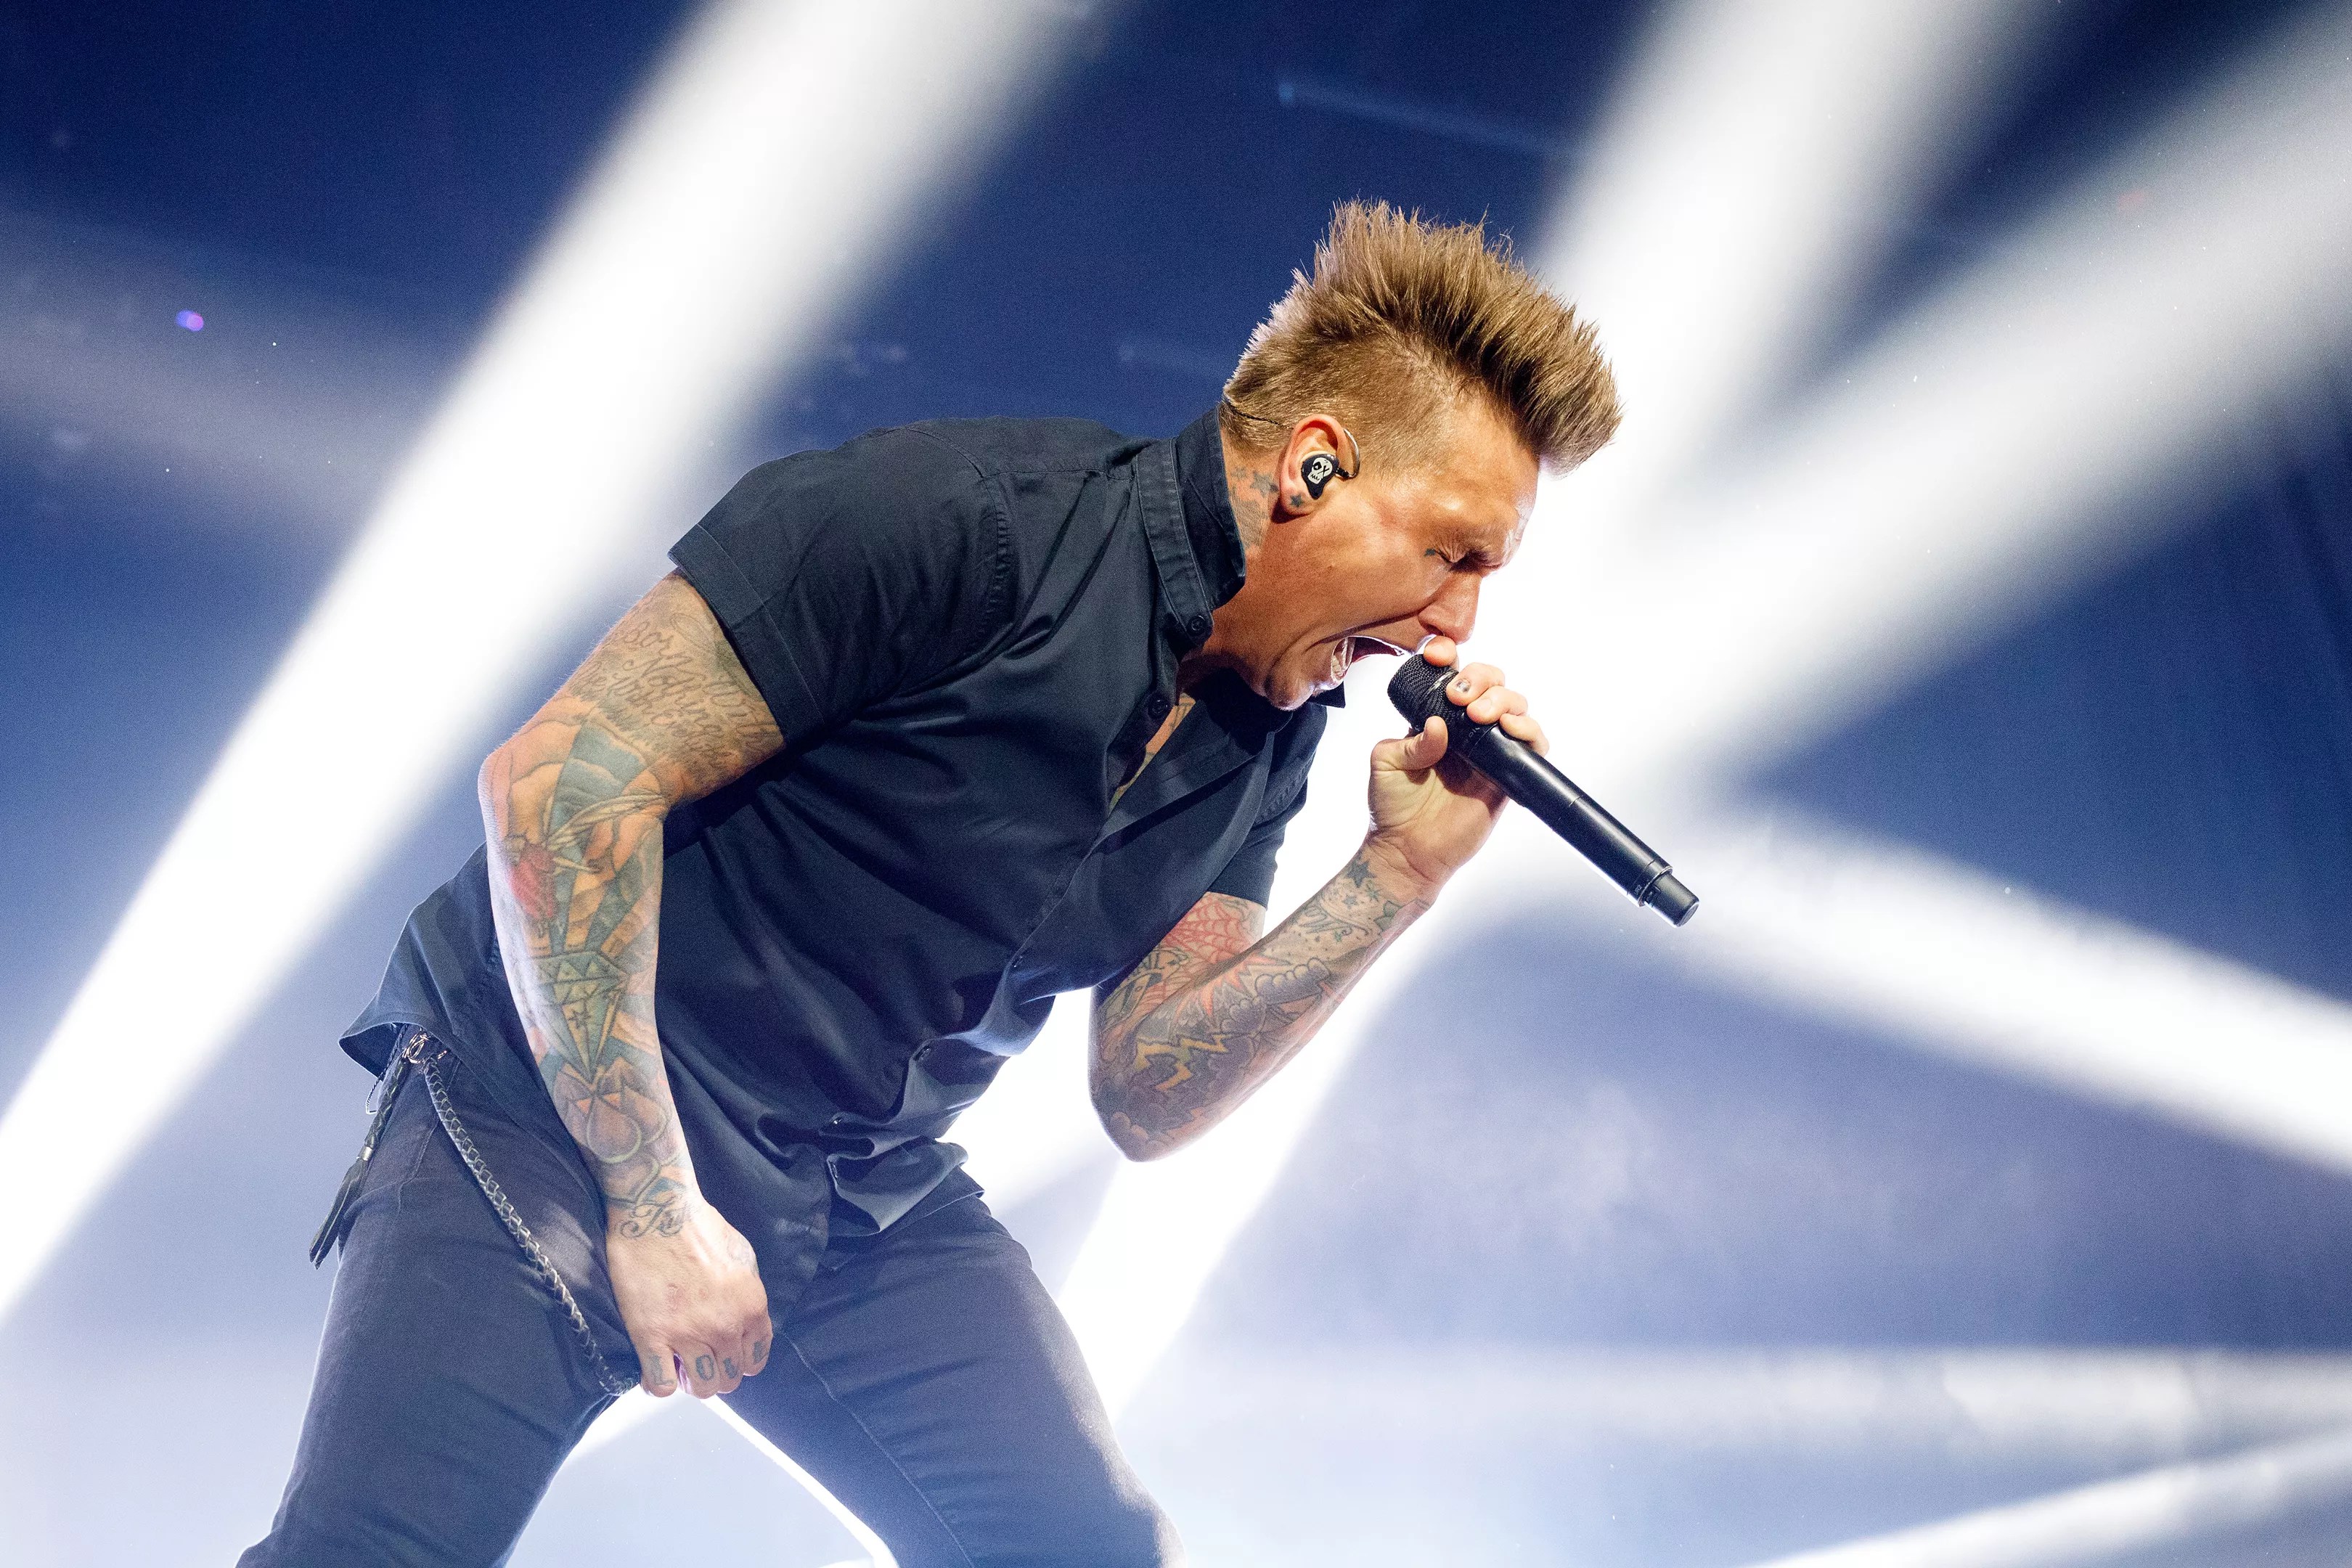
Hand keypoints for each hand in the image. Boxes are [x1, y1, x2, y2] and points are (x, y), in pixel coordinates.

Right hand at [605, 1196, 771, 1397]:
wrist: (659, 1212)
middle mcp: (726, 1327)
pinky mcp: (652, 1337)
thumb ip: (746, 1295)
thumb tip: (742, 1317)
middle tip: (697, 1359)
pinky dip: (658, 1384)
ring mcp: (689, 1335)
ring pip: (701, 1388)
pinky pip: (661, 1385)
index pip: (756, 1359)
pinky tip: (655, 1368)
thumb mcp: (743, 1258)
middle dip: (715, 1373)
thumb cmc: (701, 1227)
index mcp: (752, 1307)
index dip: (739, 1361)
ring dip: (690, 1382)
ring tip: (678, 1366)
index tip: (724, 1356)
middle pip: (729, 1379)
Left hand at [1364, 636, 1548, 899]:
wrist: (1408, 850)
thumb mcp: (1387, 761)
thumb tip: (1438, 725)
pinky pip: (1533, 745)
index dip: (1450, 657)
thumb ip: (1410, 739)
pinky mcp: (1508, 775)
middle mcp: (1467, 730)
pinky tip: (1508, 728)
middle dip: (1481, 678)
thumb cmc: (1394, 806)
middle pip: (1491, 684)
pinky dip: (1529, 730)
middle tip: (1459, 697)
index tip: (1439, 656)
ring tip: (1479, 715)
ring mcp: (1490, 750)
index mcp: (1437, 719)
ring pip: (1515, 707)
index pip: (1453, 676)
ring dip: (1503, 700)